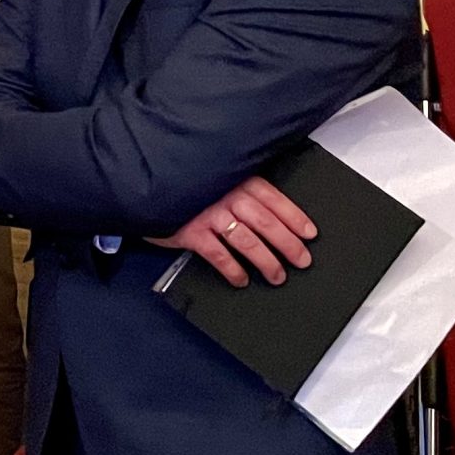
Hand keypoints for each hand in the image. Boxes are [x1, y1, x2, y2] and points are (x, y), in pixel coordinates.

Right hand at [151, 176, 315, 288]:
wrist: (145, 182)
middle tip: (302, 261)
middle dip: (289, 245)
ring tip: (277, 276)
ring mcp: (209, 214)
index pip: (274, 199)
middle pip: (267, 223)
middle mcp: (226, 195)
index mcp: (236, 179)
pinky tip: (241, 279)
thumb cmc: (184, 181)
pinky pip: (219, 255)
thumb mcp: (214, 175)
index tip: (310, 234)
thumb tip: (266, 209)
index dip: (295, 218)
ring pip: (248, 242)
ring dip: (267, 262)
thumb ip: (237, 187)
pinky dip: (233, 270)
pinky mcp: (192, 232)